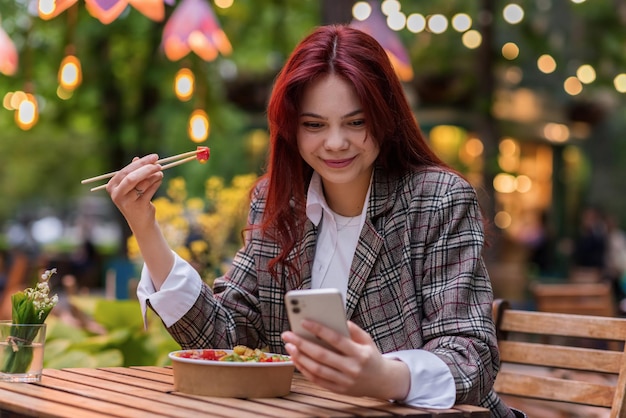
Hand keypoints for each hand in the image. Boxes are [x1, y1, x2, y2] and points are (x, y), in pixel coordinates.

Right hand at [106, 154, 163, 231]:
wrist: (140, 220)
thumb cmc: (135, 199)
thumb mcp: (131, 185)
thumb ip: (133, 172)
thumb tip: (137, 158)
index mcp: (112, 186)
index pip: (126, 171)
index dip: (142, 163)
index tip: (155, 157)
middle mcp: (117, 194)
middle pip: (132, 177)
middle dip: (147, 168)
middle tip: (159, 164)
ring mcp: (127, 202)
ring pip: (143, 184)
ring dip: (154, 176)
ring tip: (160, 173)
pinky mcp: (139, 207)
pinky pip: (150, 191)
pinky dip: (156, 183)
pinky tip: (159, 180)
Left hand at [281, 321, 409, 400]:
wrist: (382, 381)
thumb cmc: (370, 356)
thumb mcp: (367, 339)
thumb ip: (352, 329)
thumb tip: (336, 318)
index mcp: (359, 353)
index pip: (336, 339)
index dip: (319, 330)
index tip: (304, 321)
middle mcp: (352, 368)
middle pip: (322, 355)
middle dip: (302, 344)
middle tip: (287, 334)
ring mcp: (344, 381)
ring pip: (317, 370)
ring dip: (300, 357)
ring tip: (289, 346)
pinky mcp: (338, 390)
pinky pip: (317, 380)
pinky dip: (305, 370)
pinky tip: (296, 359)